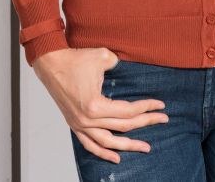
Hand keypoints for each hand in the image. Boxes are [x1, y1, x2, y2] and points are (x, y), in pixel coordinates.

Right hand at [32, 46, 168, 163]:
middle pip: (123, 126)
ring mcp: (80, 124)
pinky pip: (90, 144)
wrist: (51, 64)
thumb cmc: (76, 59)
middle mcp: (87, 120)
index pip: (128, 111)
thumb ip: (119, 65)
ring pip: (108, 142)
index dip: (147, 107)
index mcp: (95, 105)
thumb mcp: (103, 56)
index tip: (161, 105)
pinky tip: (116, 158)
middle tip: (163, 120)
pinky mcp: (74, 124)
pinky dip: (103, 153)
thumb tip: (129, 69)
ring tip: (145, 147)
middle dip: (146, 123)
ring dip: (128, 145)